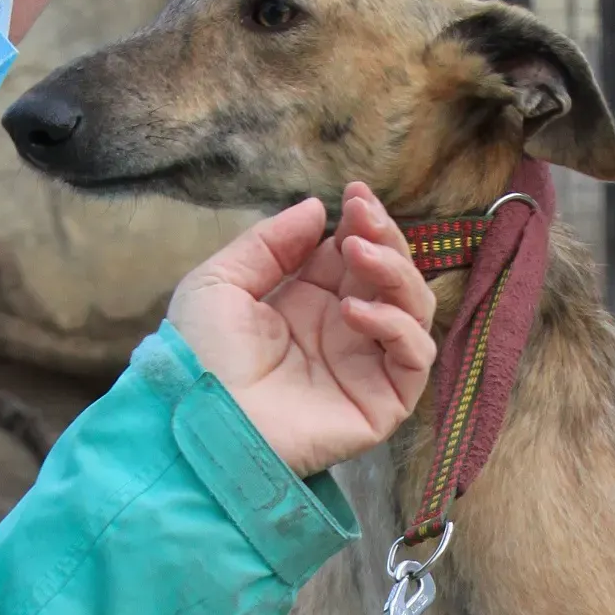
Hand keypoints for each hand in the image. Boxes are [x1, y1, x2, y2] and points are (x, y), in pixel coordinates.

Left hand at [168, 181, 437, 477]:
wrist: (198, 419)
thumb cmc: (199, 357)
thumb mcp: (220, 282)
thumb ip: (270, 243)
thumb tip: (317, 209)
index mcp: (310, 305)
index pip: (359, 258)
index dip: (366, 224)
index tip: (355, 195)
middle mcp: (344, 335)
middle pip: (394, 278)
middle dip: (386, 239)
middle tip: (363, 219)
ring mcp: (365, 370)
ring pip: (415, 311)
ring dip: (396, 274)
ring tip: (357, 255)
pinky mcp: (380, 405)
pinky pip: (415, 359)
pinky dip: (397, 327)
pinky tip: (352, 312)